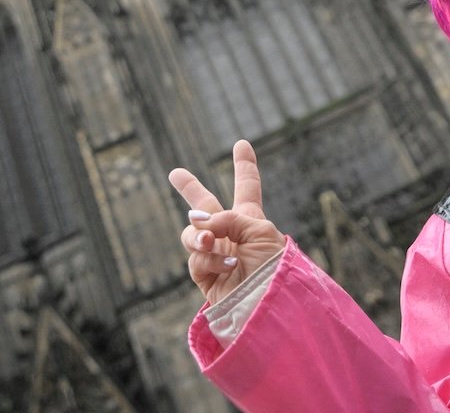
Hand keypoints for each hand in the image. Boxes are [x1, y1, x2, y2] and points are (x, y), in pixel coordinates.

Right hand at [168, 139, 286, 304]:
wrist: (268, 305)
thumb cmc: (274, 267)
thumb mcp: (259, 230)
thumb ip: (227, 218)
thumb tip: (197, 226)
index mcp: (251, 220)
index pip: (246, 187)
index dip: (244, 165)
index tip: (241, 144)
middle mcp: (232, 236)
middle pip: (206, 207)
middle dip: (190, 189)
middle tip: (175, 173)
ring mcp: (217, 256)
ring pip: (191, 234)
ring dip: (198, 235)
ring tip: (209, 241)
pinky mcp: (206, 278)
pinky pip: (196, 259)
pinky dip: (209, 259)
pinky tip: (227, 265)